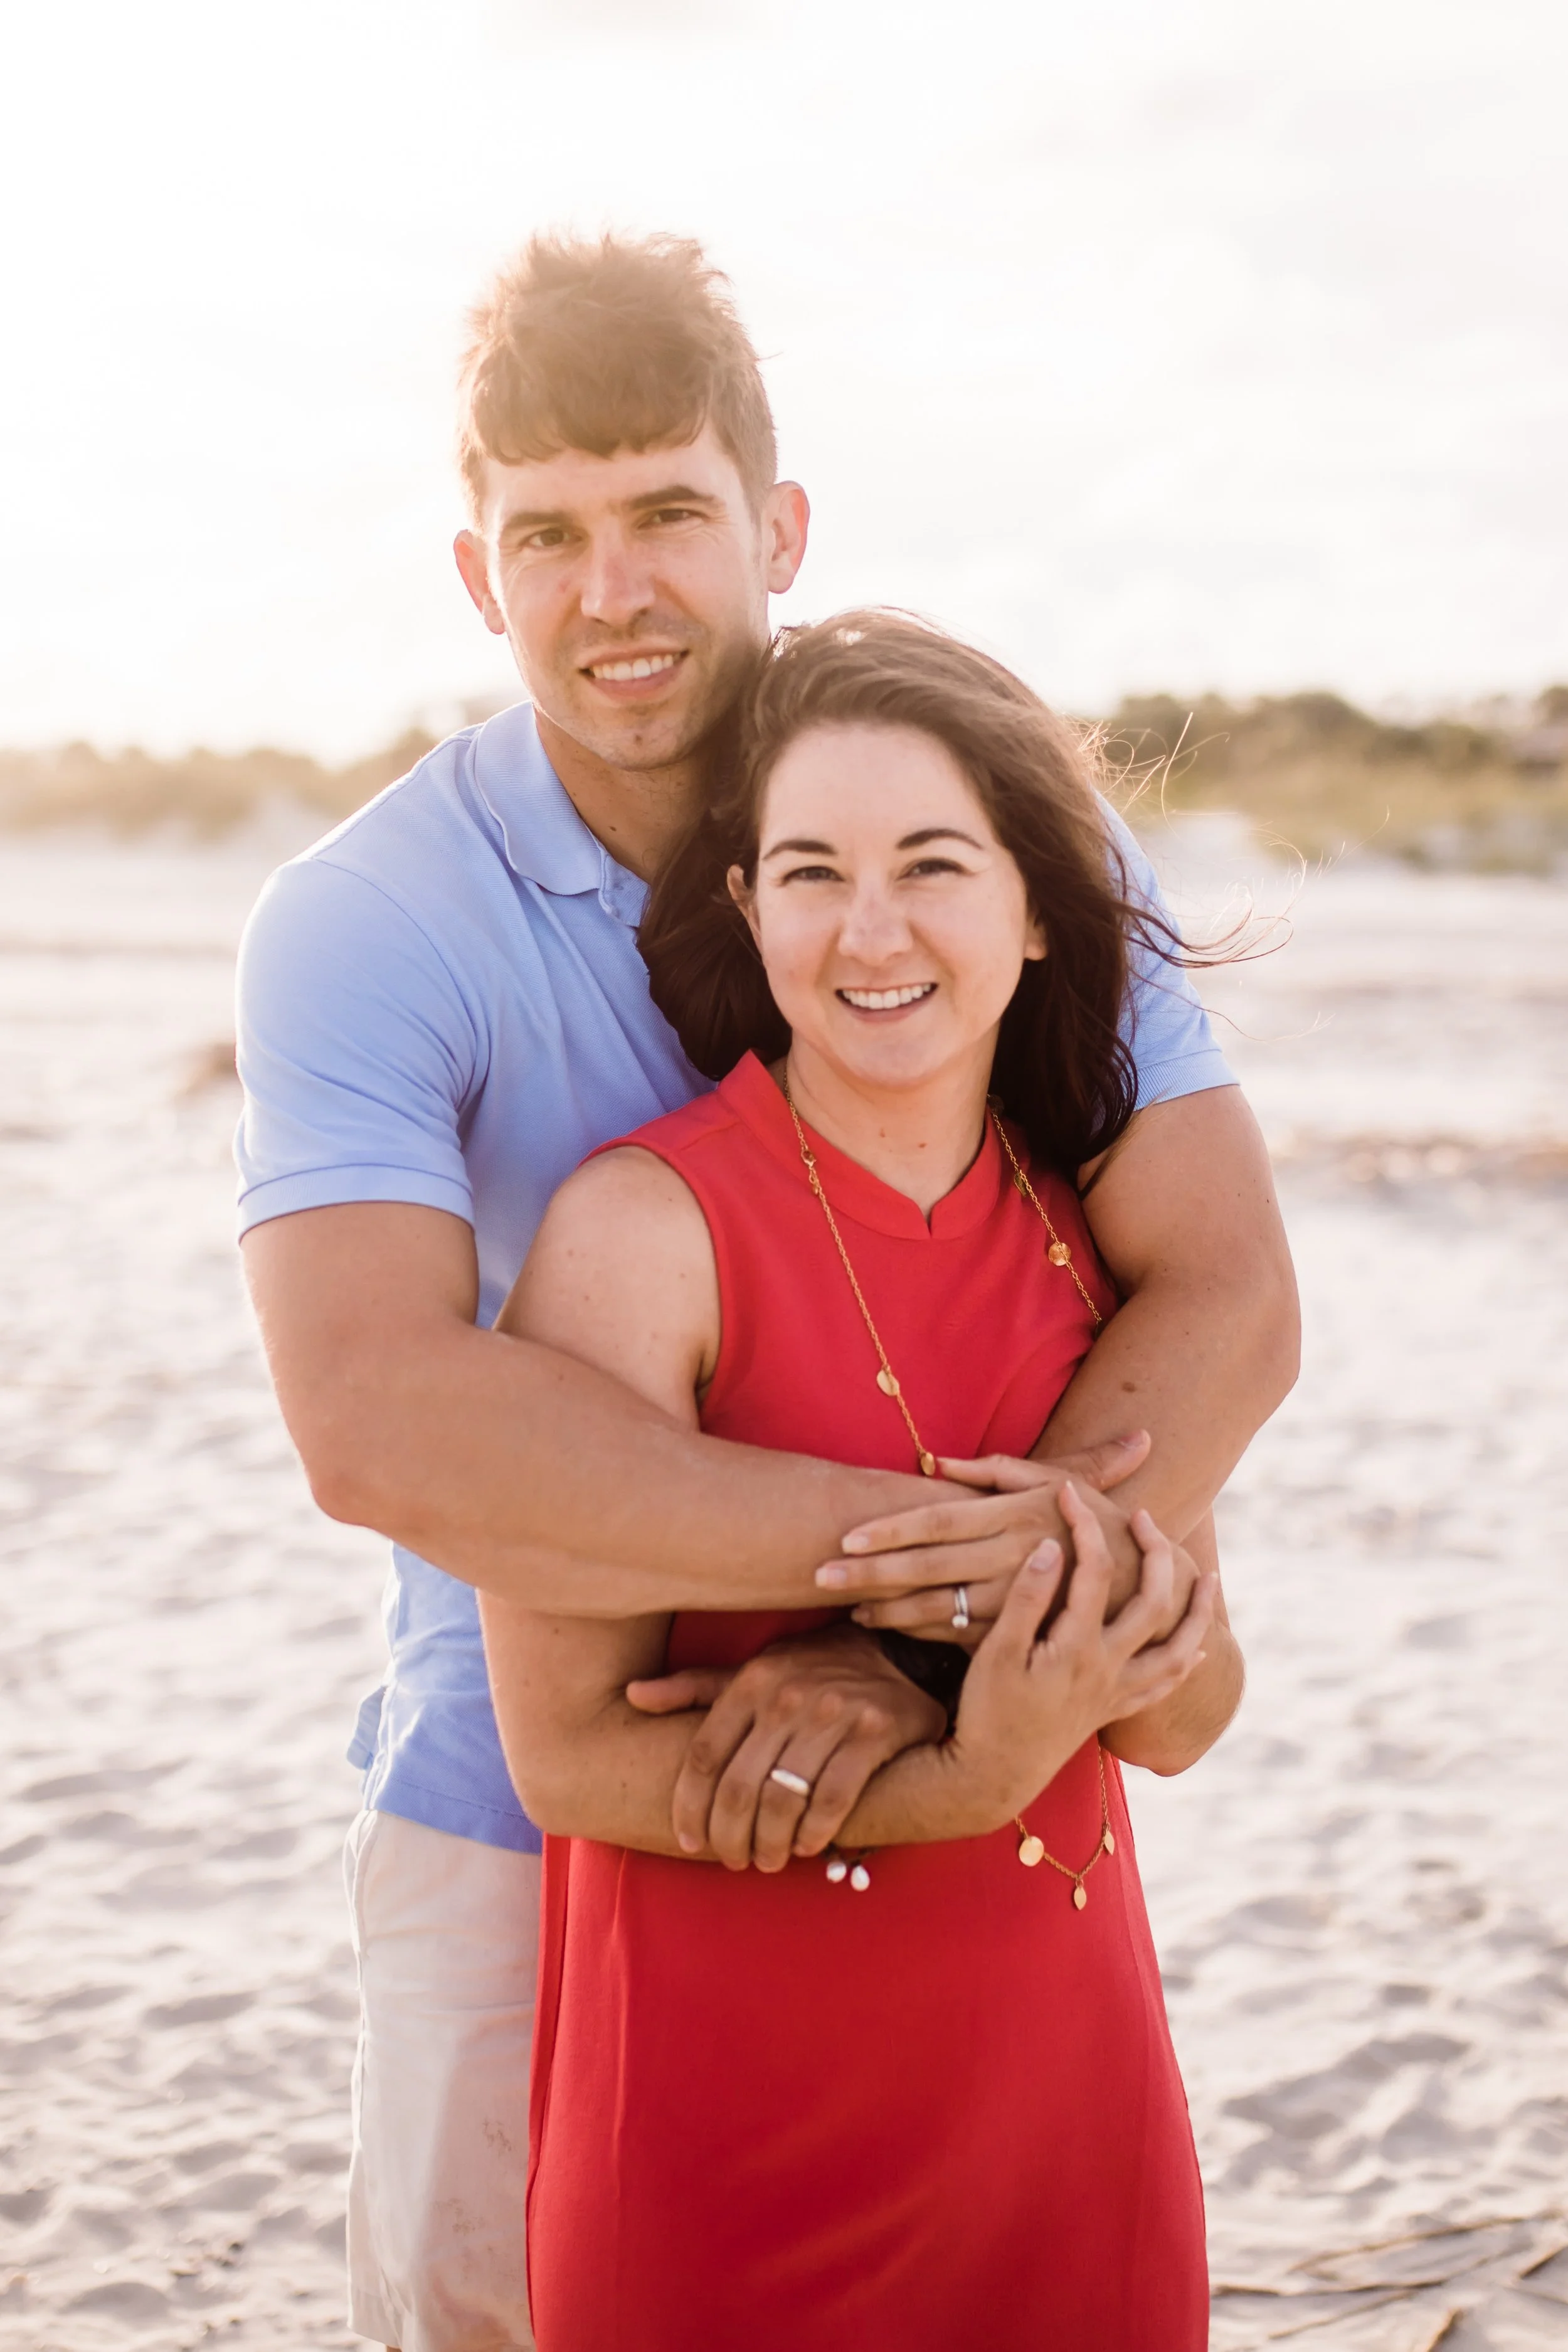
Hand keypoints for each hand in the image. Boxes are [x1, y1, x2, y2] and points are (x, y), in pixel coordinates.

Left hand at [626, 1624, 945, 1872]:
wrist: (894, 1654)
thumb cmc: (810, 1672)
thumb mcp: (752, 1673)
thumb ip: (694, 1688)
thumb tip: (633, 1695)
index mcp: (751, 1681)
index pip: (704, 1757)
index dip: (689, 1808)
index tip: (688, 1841)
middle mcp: (787, 1694)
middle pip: (739, 1787)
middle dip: (729, 1837)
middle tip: (733, 1860)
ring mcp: (833, 1712)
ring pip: (783, 1799)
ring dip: (771, 1843)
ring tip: (769, 1859)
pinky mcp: (874, 1732)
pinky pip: (833, 1799)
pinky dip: (815, 1833)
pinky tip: (808, 1846)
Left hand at [821, 1431, 1165, 1644]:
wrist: (1148, 1584)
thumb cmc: (1093, 1522)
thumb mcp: (1056, 1483)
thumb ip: (996, 1471)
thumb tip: (936, 1462)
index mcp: (1013, 1517)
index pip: (939, 1521)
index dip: (891, 1528)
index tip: (846, 1534)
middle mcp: (1009, 1559)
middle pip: (927, 1566)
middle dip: (871, 1572)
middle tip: (819, 1575)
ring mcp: (1013, 1603)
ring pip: (938, 1607)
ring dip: (886, 1609)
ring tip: (843, 1606)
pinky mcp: (1018, 1634)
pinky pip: (959, 1636)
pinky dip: (917, 1632)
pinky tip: (881, 1627)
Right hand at [943, 1480, 1216, 1830]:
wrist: (994, 1775)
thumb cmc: (987, 1710)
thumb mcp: (997, 1651)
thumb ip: (1026, 1599)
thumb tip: (1053, 1548)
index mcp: (1077, 1646)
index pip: (1094, 1571)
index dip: (1084, 1526)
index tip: (1067, 1493)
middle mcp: (1109, 1668)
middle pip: (1153, 1601)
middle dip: (1155, 1554)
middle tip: (1145, 1518)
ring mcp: (1116, 1692)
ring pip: (1176, 1649)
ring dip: (1196, 1612)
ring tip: (1207, 1580)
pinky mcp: (1113, 1711)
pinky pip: (1162, 1686)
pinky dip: (1183, 1663)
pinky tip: (1193, 1650)